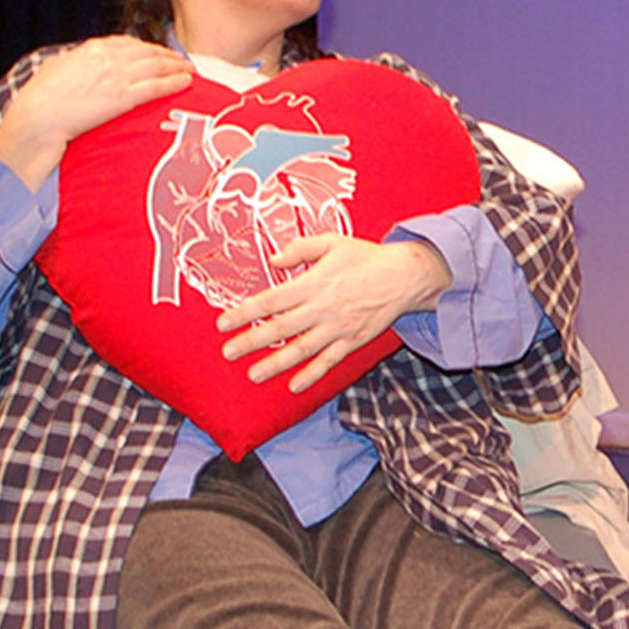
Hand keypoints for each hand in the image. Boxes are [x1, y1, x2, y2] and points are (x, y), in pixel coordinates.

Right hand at [0, 36, 191, 188]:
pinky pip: (156, 87)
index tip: (156, 52)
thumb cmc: (41, 96)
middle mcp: (109, 58)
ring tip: (190, 69)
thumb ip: (76, 61)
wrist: (39, 116)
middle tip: (182, 60)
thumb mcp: (57, 67)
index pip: (128, 43)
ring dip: (176, 67)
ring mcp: (118, 77)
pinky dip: (174, 83)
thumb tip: (80, 61)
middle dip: (167, 56)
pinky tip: (187, 82)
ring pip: (156, 67)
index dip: (146, 47)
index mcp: (92, 48)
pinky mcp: (123, 98)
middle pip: (147, 52)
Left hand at [217, 235, 452, 392]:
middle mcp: (322, 307)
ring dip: (275, 364)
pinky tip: (294, 386)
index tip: (223, 323)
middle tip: (228, 353)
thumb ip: (300, 248)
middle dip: (251, 342)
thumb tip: (273, 259)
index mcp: (314, 282)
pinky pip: (329, 361)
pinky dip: (311, 375)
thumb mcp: (332, 242)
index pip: (271, 300)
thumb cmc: (366, 257)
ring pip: (301, 350)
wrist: (404, 275)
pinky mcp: (352, 340)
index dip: (245, 313)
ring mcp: (338, 327)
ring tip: (253, 375)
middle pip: (280, 328)